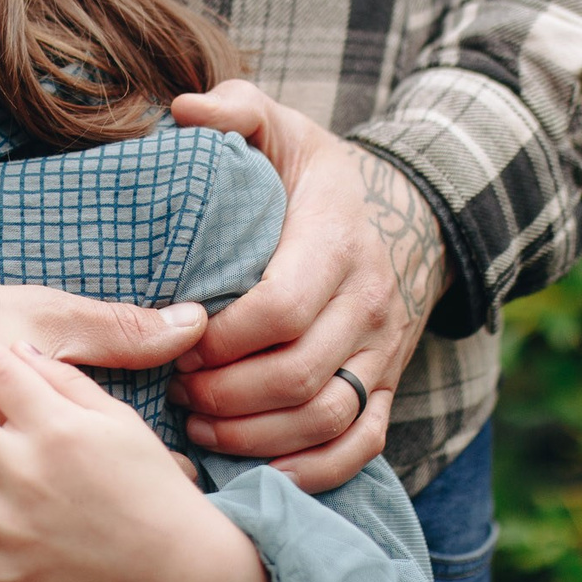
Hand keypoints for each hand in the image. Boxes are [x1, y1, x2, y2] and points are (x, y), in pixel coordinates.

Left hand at [168, 80, 452, 491]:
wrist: (404, 214)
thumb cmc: (311, 176)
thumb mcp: (280, 126)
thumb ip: (234, 110)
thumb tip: (185, 110)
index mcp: (336, 240)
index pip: (280, 306)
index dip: (220, 338)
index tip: (176, 342)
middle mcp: (368, 301)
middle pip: (297, 374)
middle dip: (226, 395)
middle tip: (176, 391)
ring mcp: (382, 349)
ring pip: (326, 417)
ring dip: (257, 436)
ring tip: (200, 428)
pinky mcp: (386, 385)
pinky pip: (362, 445)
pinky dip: (313, 471)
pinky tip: (259, 472)